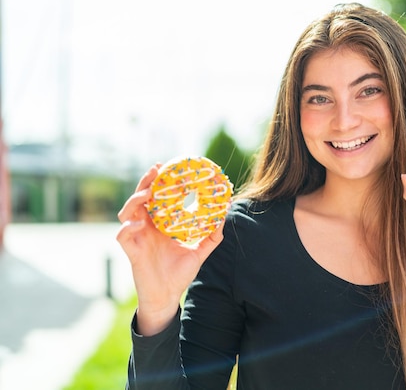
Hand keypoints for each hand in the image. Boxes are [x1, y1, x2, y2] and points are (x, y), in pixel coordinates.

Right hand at [116, 165, 224, 334]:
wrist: (167, 296)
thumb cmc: (180, 273)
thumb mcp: (199, 252)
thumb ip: (211, 236)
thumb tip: (225, 216)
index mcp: (159, 224)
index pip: (155, 197)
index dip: (157, 182)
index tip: (166, 166)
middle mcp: (146, 227)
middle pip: (139, 199)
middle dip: (145, 183)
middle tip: (156, 170)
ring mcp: (136, 238)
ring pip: (126, 212)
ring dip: (135, 200)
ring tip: (147, 194)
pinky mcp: (131, 251)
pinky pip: (122, 235)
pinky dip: (128, 227)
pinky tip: (139, 224)